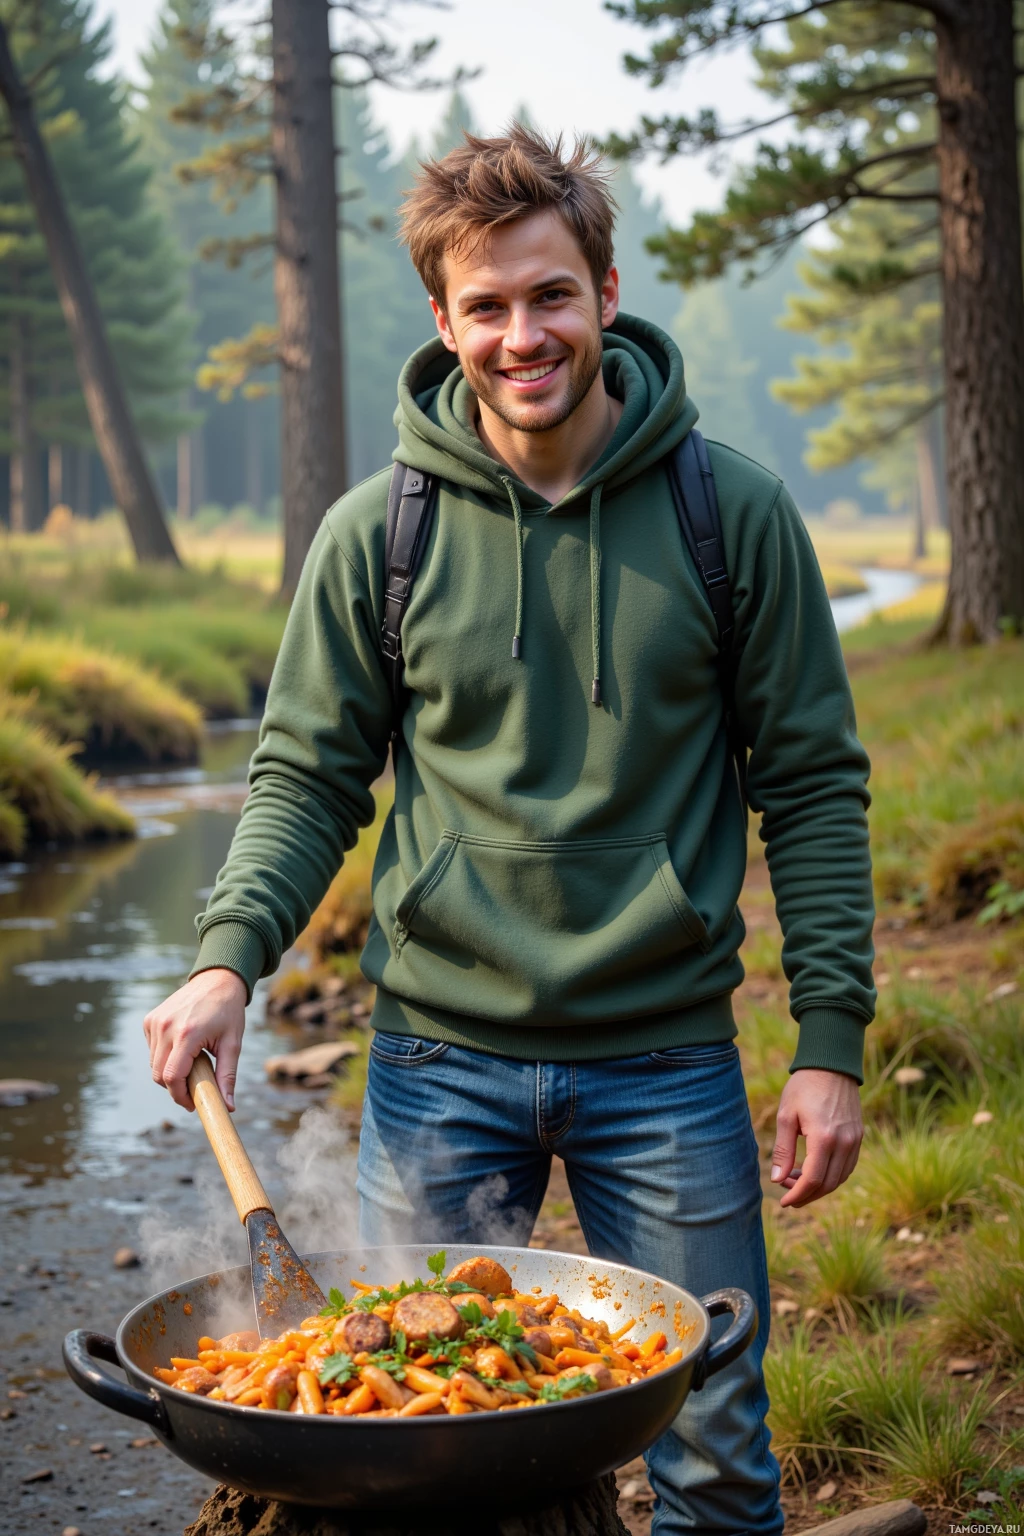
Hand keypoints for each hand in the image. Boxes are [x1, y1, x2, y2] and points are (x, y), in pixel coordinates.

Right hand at [144, 968, 246, 1112]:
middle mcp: (166, 1027)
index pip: (172, 1077)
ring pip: (154, 1064)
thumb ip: (227, 1077)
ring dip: (169, 1072)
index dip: (180, 1096)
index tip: (192, 1104)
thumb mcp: (233, 1044)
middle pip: (159, 1075)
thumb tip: (228, 1106)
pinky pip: (152, 1050)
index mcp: (187, 1034)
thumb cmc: (228, 1012)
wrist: (218, 980)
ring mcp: (155, 1021)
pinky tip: (182, 1048)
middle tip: (193, 1089)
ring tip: (193, 1062)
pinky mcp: (150, 1019)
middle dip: (175, 1088)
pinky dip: (164, 1057)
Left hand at [770, 1068, 862, 1208]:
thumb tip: (777, 1180)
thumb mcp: (786, 1116)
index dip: (797, 1195)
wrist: (831, 1065)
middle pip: (828, 1184)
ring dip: (819, 1187)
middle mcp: (844, 1143)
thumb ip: (783, 1150)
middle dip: (806, 1194)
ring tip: (797, 1181)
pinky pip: (847, 1167)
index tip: (783, 1202)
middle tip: (786, 1192)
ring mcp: (855, 1141)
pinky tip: (815, 1171)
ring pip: (840, 1179)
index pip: (812, 1180)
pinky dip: (832, 1176)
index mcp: (824, 1138)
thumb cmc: (803, 1088)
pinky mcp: (858, 1137)